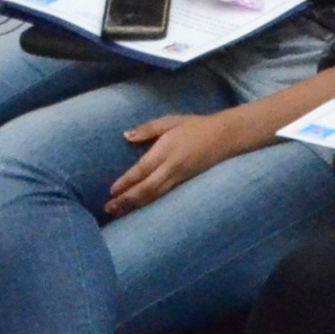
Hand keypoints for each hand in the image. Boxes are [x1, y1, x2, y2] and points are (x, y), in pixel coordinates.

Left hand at [105, 109, 244, 215]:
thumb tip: (126, 136)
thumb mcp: (171, 121)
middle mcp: (172, 166)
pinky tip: (138, 206)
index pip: (142, 169)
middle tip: (108, 208)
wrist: (226, 136)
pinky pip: (163, 194)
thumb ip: (148, 129)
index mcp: (166, 150)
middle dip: (127, 199)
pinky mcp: (184, 182)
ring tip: (118, 212)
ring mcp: (179, 176)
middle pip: (146, 187)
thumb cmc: (196, 126)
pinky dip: (149, 202)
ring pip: (155, 194)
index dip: (126, 181)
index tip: (111, 191)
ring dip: (135, 204)